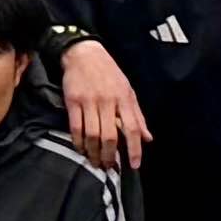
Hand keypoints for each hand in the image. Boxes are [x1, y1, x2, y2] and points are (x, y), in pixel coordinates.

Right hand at [59, 40, 149, 168]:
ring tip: (95, 162)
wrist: (84, 54)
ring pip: (92, 134)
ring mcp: (89, 101)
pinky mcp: (73, 101)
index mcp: (125, 99)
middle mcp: (108, 101)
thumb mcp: (128, 91)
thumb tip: (148, 138)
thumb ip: (138, 116)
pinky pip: (75, 127)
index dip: (134, 149)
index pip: (132, 128)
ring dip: (93, 152)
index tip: (135, 164)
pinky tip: (81, 149)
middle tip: (108, 167)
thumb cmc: (109, 73)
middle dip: (109, 155)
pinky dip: (78, 141)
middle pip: (110, 136)